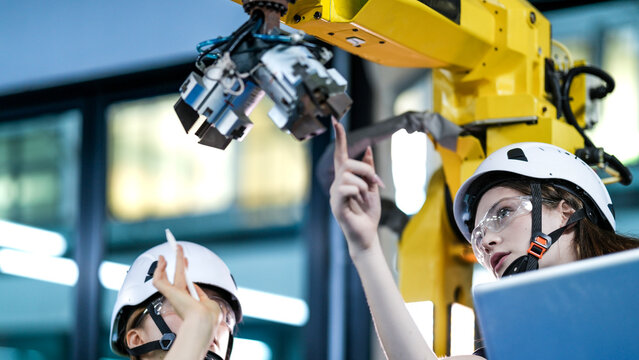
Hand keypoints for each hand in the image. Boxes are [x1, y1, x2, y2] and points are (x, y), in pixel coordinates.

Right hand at [152, 245, 222, 357]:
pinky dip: (158, 270)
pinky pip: (158, 281)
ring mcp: (173, 296)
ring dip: (165, 264)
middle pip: (177, 277)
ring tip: (171, 247)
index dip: (186, 271)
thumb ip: (201, 294)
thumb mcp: (208, 303)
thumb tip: (194, 286)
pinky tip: (162, 261)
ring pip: (164, 278)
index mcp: (190, 301)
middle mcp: (180, 298)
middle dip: (178, 261)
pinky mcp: (169, 293)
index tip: (187, 260)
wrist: (203, 320)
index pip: (186, 284)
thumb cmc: (208, 316)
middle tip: (178, 248)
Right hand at [329, 119, 383, 254]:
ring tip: (367, 197)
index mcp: (344, 179)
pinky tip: (360, 202)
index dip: (339, 138)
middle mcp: (336, 185)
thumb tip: (368, 150)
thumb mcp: (372, 188)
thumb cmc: (368, 214)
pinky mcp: (336, 205)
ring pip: (348, 175)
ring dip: (364, 184)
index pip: (340, 155)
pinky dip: (358, 192)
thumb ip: (369, 170)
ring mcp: (334, 195)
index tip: (336, 121)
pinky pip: (346, 188)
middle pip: (347, 163)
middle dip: (366, 169)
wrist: (368, 235)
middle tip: (377, 182)